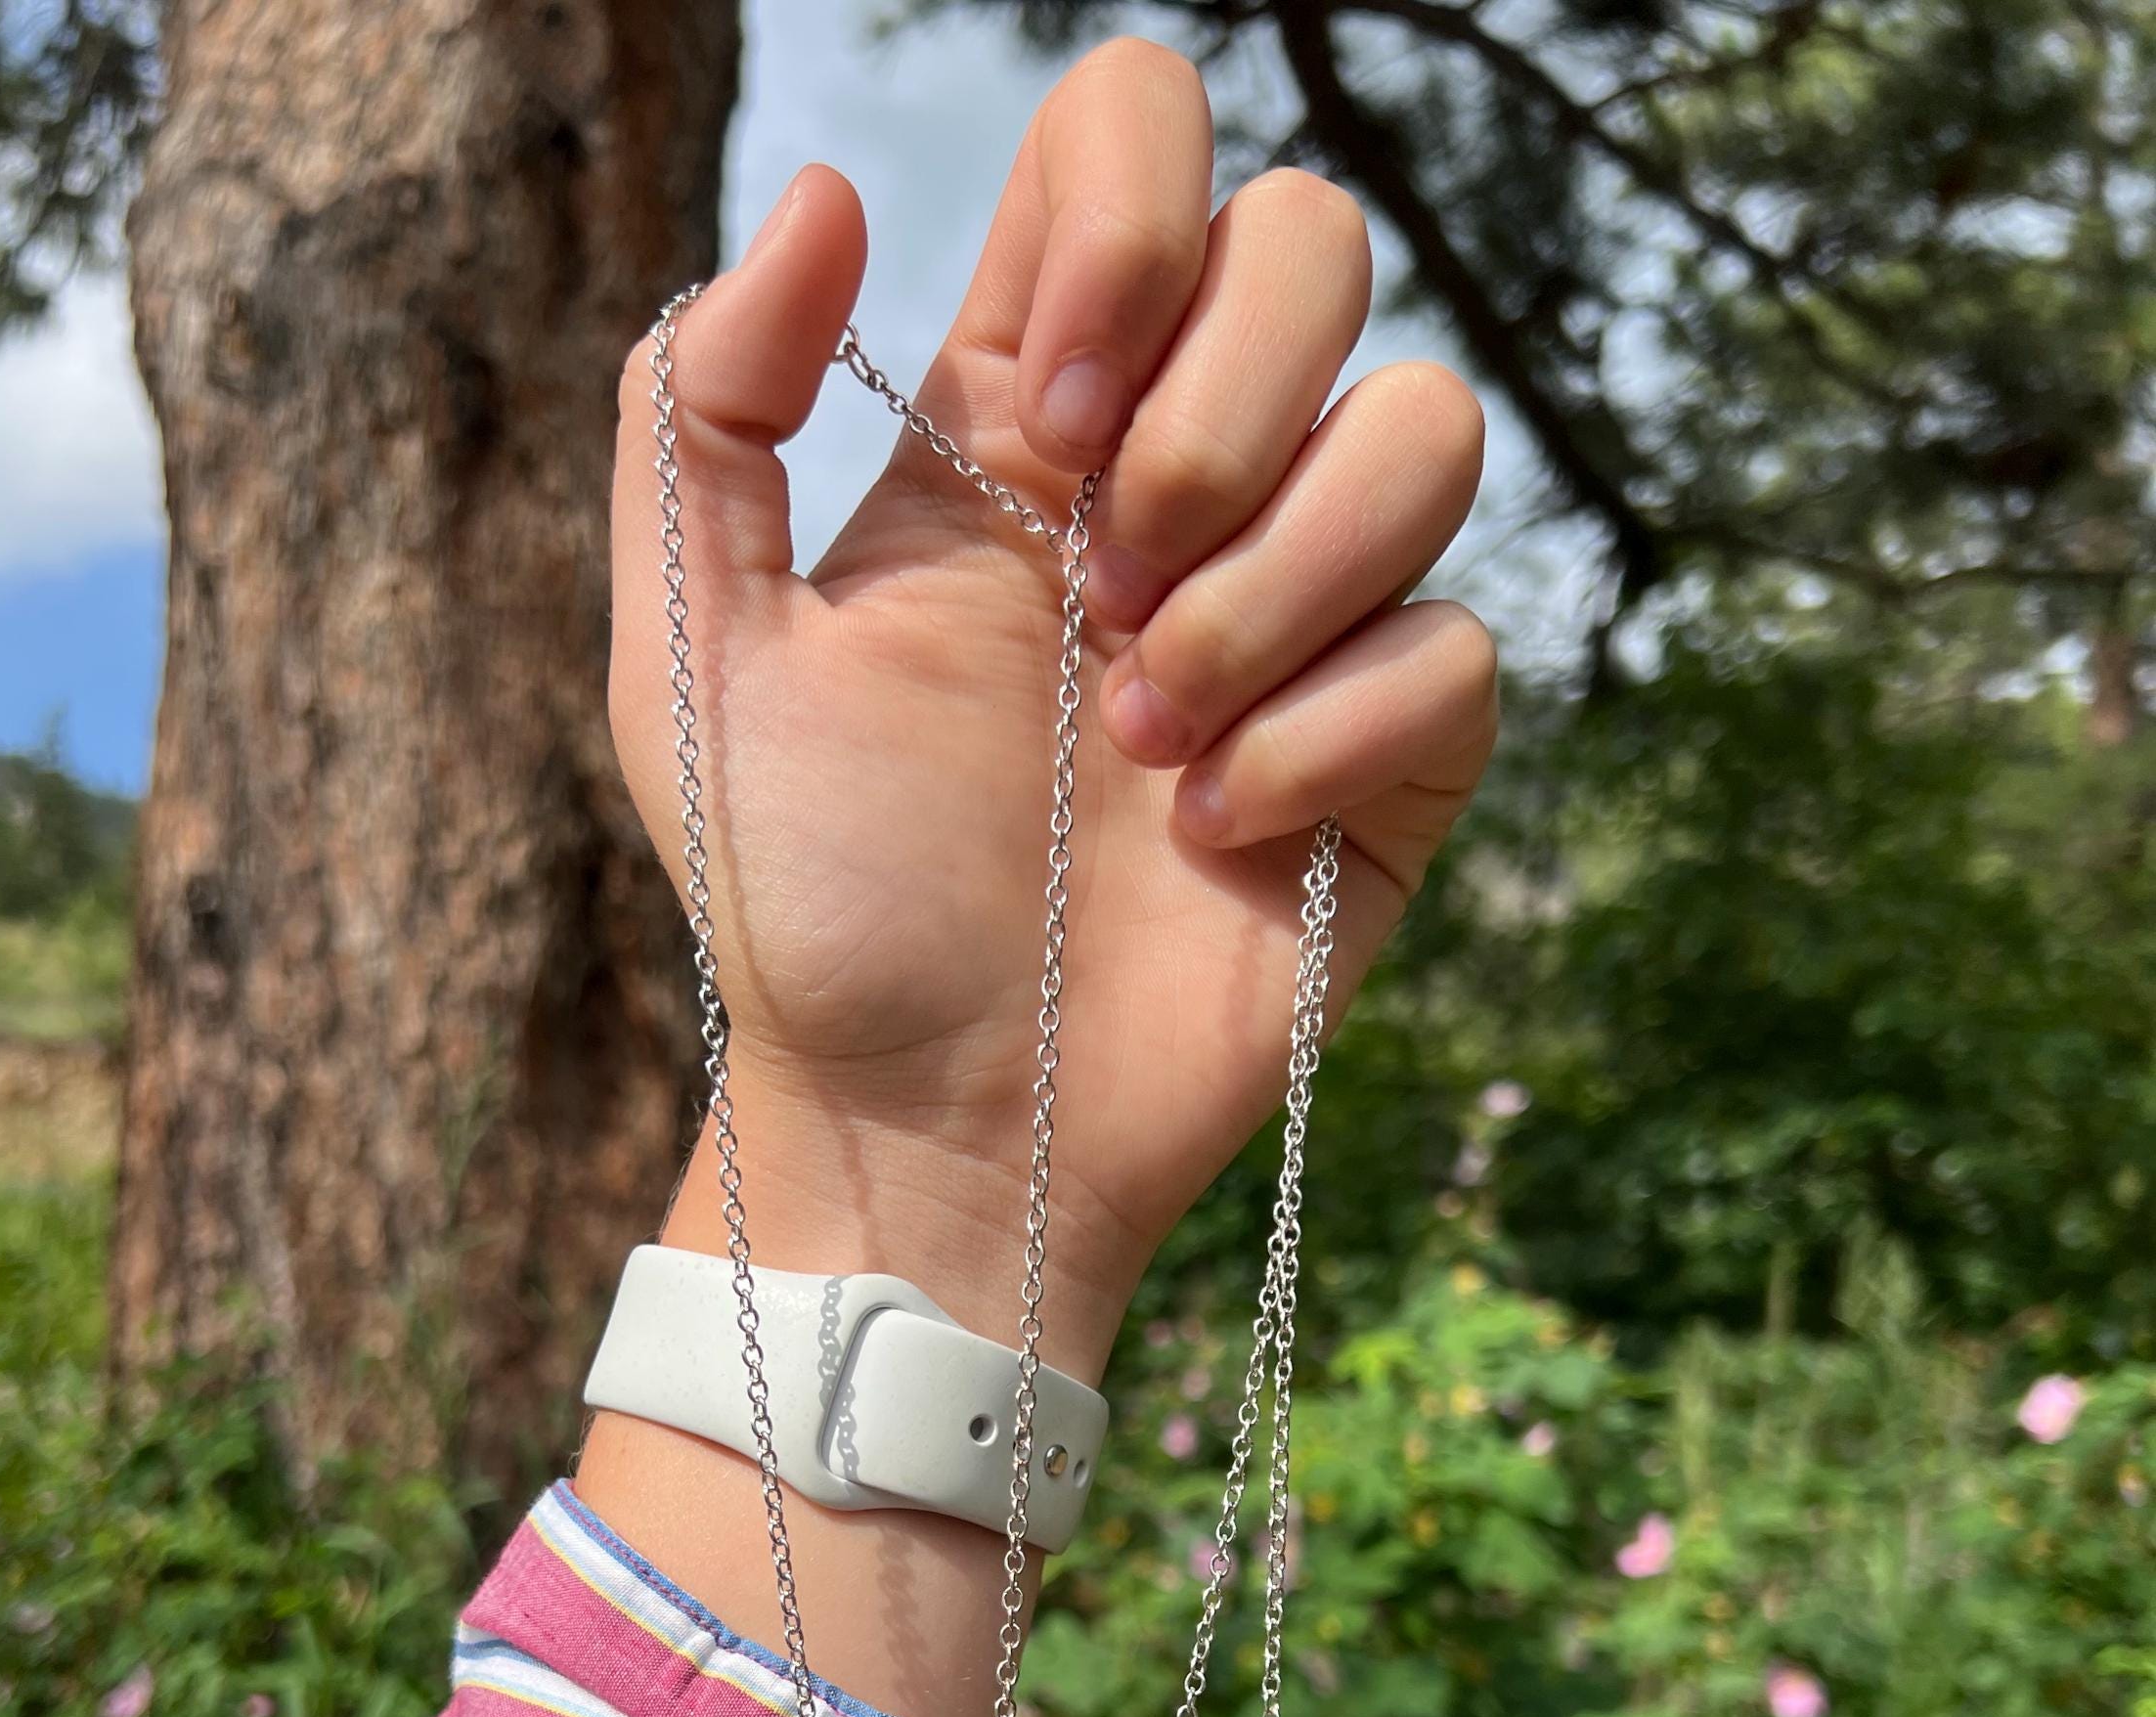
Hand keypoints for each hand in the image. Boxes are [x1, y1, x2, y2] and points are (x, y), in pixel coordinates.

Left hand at [606, 37, 1495, 1376]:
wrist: (925, 1132)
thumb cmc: (807, 913)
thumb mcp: (693, 660)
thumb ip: (705, 407)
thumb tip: (836, 185)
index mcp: (1019, 425)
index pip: (1134, 144)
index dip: (1132, 211)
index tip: (1058, 403)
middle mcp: (1175, 491)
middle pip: (1320, 239)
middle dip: (1226, 405)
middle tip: (1105, 593)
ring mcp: (1298, 624)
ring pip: (1428, 430)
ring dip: (1280, 584)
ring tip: (1148, 743)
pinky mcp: (1389, 764)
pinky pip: (1462, 652)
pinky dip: (1334, 738)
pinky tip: (1216, 837)